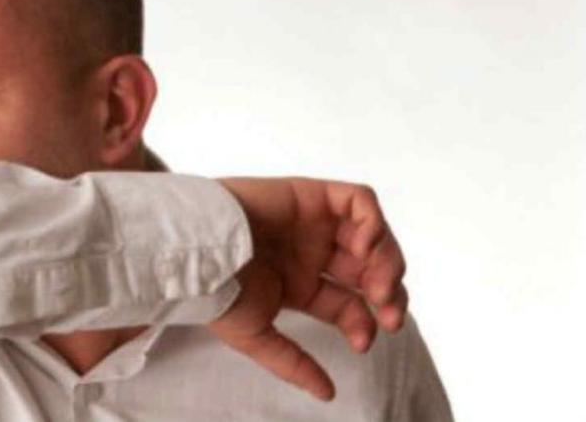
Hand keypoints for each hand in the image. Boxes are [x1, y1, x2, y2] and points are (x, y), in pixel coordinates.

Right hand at [208, 177, 406, 400]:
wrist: (199, 252)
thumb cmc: (217, 291)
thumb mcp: (257, 336)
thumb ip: (293, 363)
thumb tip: (327, 394)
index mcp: (300, 282)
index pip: (349, 303)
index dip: (365, 322)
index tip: (363, 340)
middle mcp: (312, 251)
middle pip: (369, 270)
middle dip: (388, 294)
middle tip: (389, 314)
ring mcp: (314, 221)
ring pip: (372, 235)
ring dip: (388, 261)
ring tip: (379, 286)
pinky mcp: (312, 194)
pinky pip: (358, 200)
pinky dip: (373, 222)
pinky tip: (365, 247)